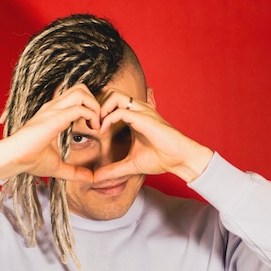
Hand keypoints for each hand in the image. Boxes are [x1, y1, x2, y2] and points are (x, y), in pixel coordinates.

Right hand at [0, 84, 100, 181]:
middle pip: (81, 88)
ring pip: (81, 91)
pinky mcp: (55, 117)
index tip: (96, 127)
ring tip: (96, 124)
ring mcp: (54, 110)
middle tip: (98, 122)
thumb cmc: (30, 160)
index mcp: (54, 113)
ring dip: (94, 106)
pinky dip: (92, 115)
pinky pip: (80, 107)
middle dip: (95, 102)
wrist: (13, 159)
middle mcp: (54, 107)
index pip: (77, 97)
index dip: (90, 108)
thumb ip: (75, 172)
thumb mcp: (58, 167)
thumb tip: (91, 178)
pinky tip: (93, 129)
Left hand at [94, 89, 213, 182]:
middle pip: (111, 92)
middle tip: (91, 124)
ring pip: (114, 95)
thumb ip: (113, 170)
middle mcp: (138, 110)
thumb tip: (97, 178)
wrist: (180, 159)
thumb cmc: (161, 158)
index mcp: (134, 116)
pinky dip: (108, 118)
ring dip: (101, 109)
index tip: (91, 128)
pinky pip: (121, 111)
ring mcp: (141, 112)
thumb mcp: (130, 165)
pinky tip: (103, 131)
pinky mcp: (144, 118)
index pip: (111, 101)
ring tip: (97, 126)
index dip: (98, 112)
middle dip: (97, 105)